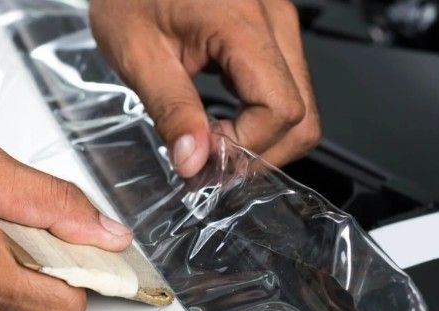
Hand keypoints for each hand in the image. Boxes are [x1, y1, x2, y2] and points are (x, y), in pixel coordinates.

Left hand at [89, 0, 320, 175]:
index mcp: (242, 23)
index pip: (279, 109)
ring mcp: (277, 26)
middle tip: (209, 161)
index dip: (244, 145)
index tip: (203, 156)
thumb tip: (195, 161)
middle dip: (258, 152)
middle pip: (301, 115)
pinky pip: (284, 92)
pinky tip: (221, 122)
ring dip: (260, 139)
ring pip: (299, 108)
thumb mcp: (137, 56)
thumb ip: (171, 111)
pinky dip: (258, 119)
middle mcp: (273, 22)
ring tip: (212, 142)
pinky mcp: (269, 35)